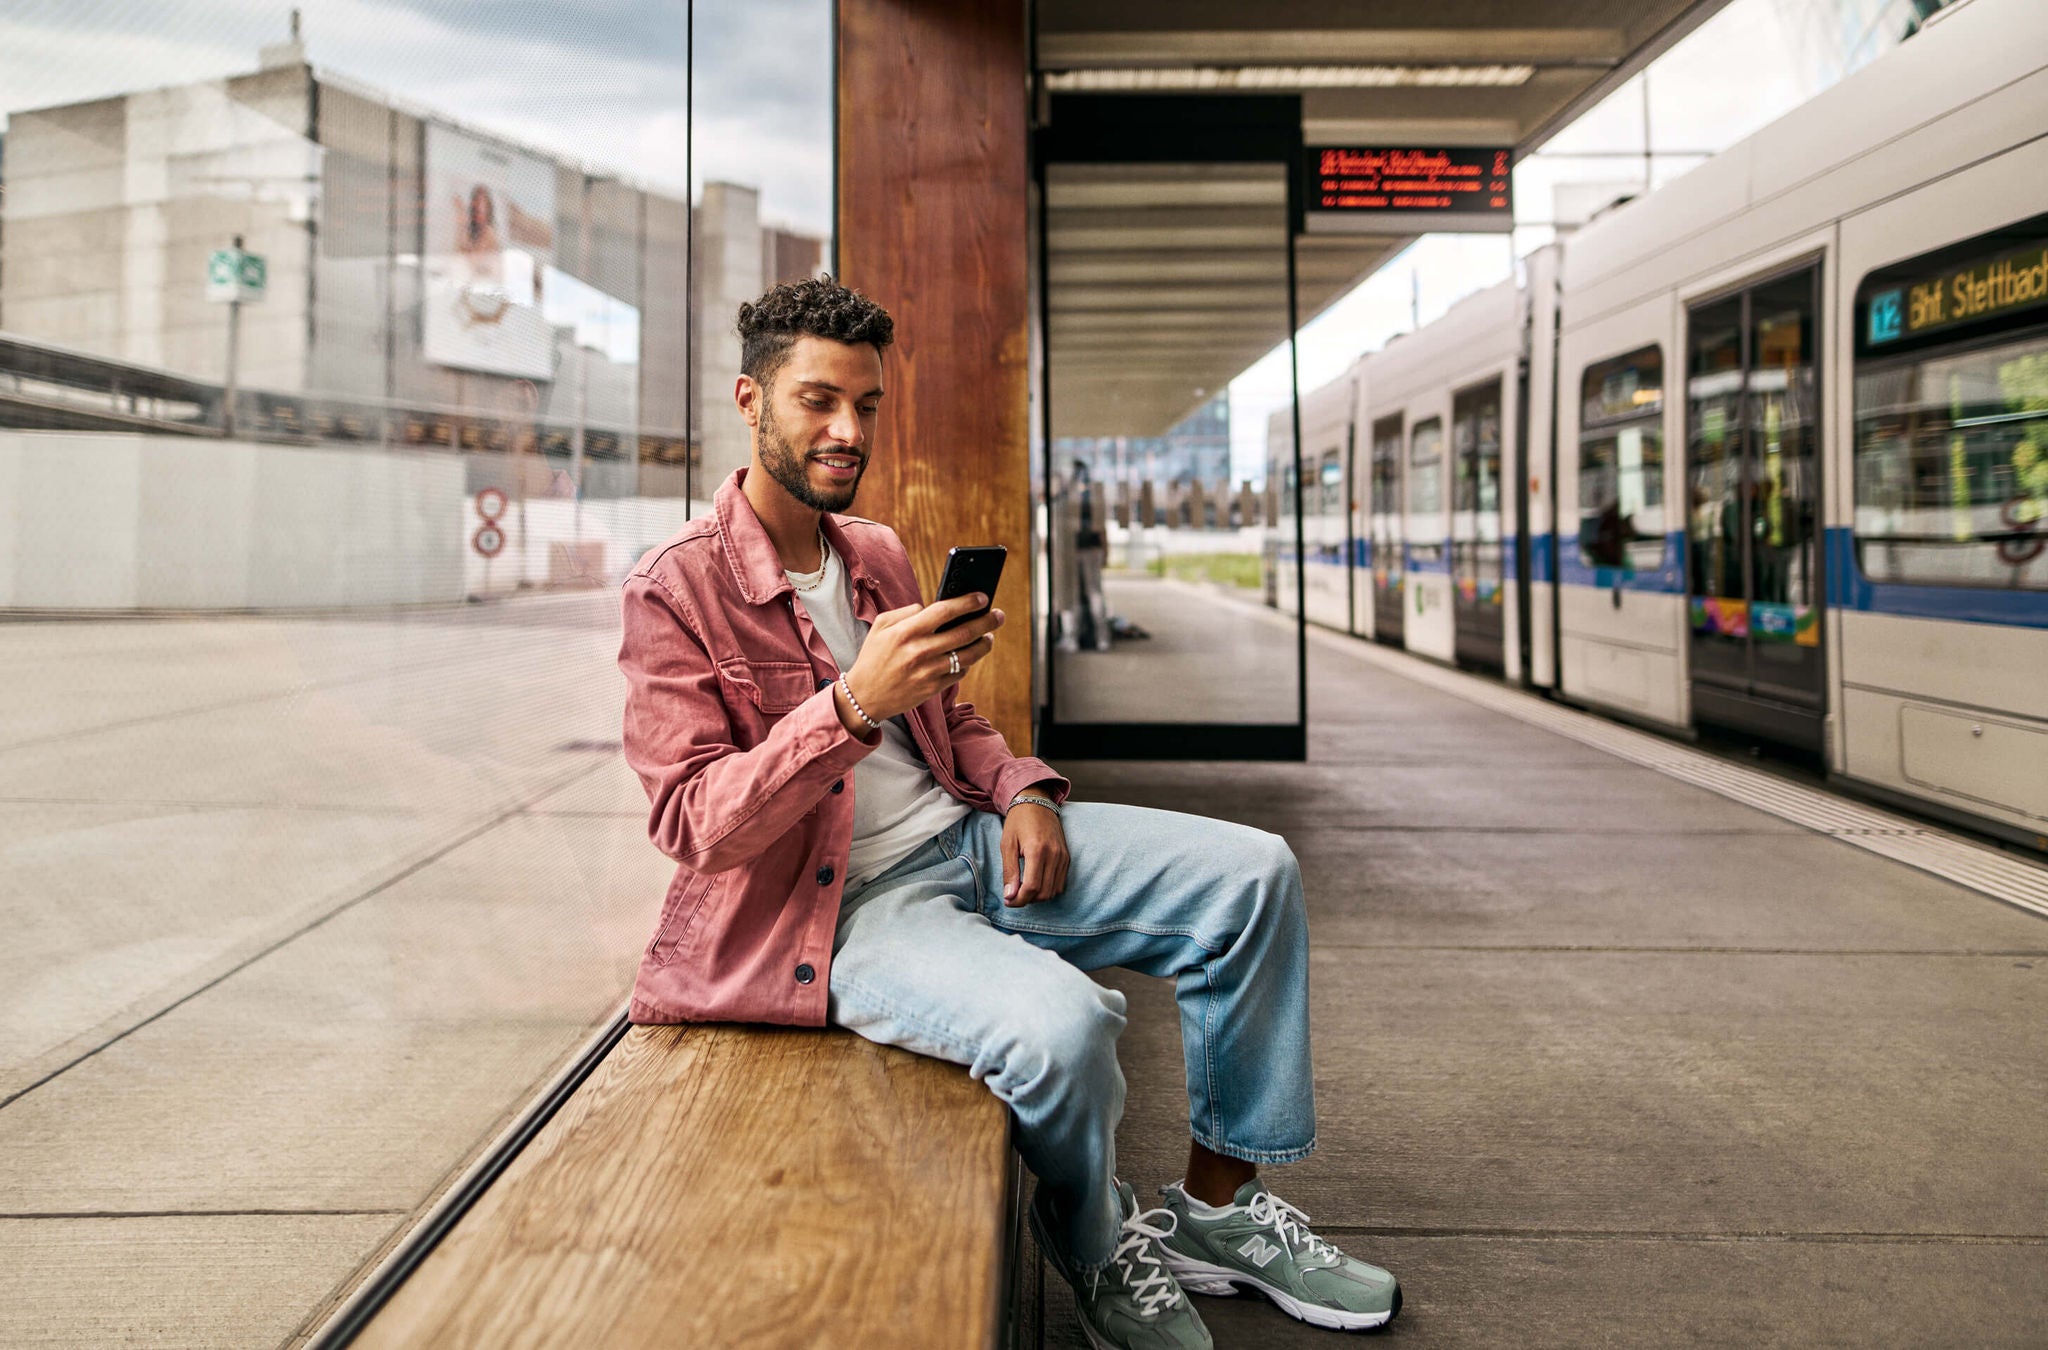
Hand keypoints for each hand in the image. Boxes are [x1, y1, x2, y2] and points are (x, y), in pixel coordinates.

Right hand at [839, 594, 1003, 725]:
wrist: (865, 696)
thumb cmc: (874, 656)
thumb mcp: (881, 627)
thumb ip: (906, 612)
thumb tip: (930, 607)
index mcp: (906, 632)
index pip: (944, 611)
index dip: (967, 603)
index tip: (983, 597)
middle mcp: (919, 651)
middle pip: (963, 633)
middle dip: (986, 622)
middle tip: (998, 616)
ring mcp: (927, 672)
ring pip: (967, 655)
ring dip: (983, 644)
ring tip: (988, 637)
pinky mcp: (932, 689)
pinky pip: (959, 673)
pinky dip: (967, 663)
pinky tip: (968, 656)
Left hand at [1000, 802, 1068, 905]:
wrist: (1036, 802)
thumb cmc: (1018, 822)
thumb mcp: (1007, 845)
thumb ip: (1009, 872)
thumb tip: (1009, 896)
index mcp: (1037, 851)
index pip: (1032, 887)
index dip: (1019, 899)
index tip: (1009, 901)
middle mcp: (1054, 855)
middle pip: (1044, 893)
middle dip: (1027, 900)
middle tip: (1013, 895)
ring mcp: (1063, 856)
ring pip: (1053, 891)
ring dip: (1038, 896)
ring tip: (1023, 889)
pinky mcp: (1067, 857)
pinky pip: (1060, 883)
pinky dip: (1048, 889)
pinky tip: (1036, 882)